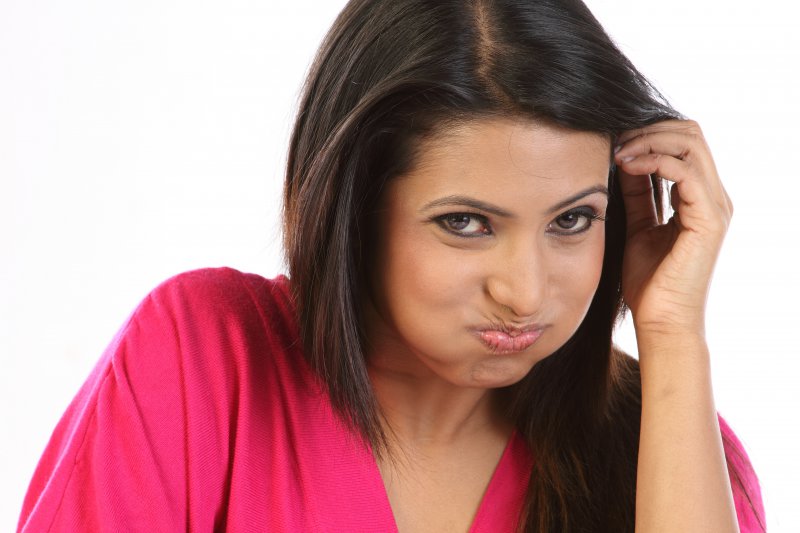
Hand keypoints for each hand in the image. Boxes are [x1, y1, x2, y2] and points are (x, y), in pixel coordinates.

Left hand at [614, 119, 732, 337]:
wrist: (660, 321)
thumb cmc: (648, 281)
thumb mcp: (637, 224)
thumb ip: (637, 192)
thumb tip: (625, 156)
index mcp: (699, 197)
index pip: (684, 143)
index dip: (649, 134)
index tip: (613, 141)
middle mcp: (713, 197)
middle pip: (691, 134)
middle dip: (649, 130)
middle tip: (615, 140)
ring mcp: (715, 207)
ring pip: (691, 144)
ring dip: (649, 140)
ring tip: (618, 151)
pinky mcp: (709, 220)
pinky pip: (686, 171)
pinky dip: (654, 160)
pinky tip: (626, 166)